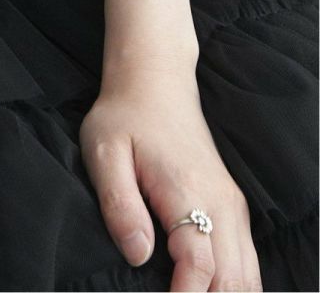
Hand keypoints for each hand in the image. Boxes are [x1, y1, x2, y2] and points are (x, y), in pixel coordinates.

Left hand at [80, 62, 260, 290]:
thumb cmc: (124, 115)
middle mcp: (222, 205)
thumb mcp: (104, 151)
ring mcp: (233, 208)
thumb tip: (138, 256)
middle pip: (232, 282)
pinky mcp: (232, 209)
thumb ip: (119, 204)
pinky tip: (206, 291)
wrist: (156, 80)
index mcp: (189, 191)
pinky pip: (246, 263)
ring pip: (247, 278)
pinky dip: (233, 287)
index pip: (201, 267)